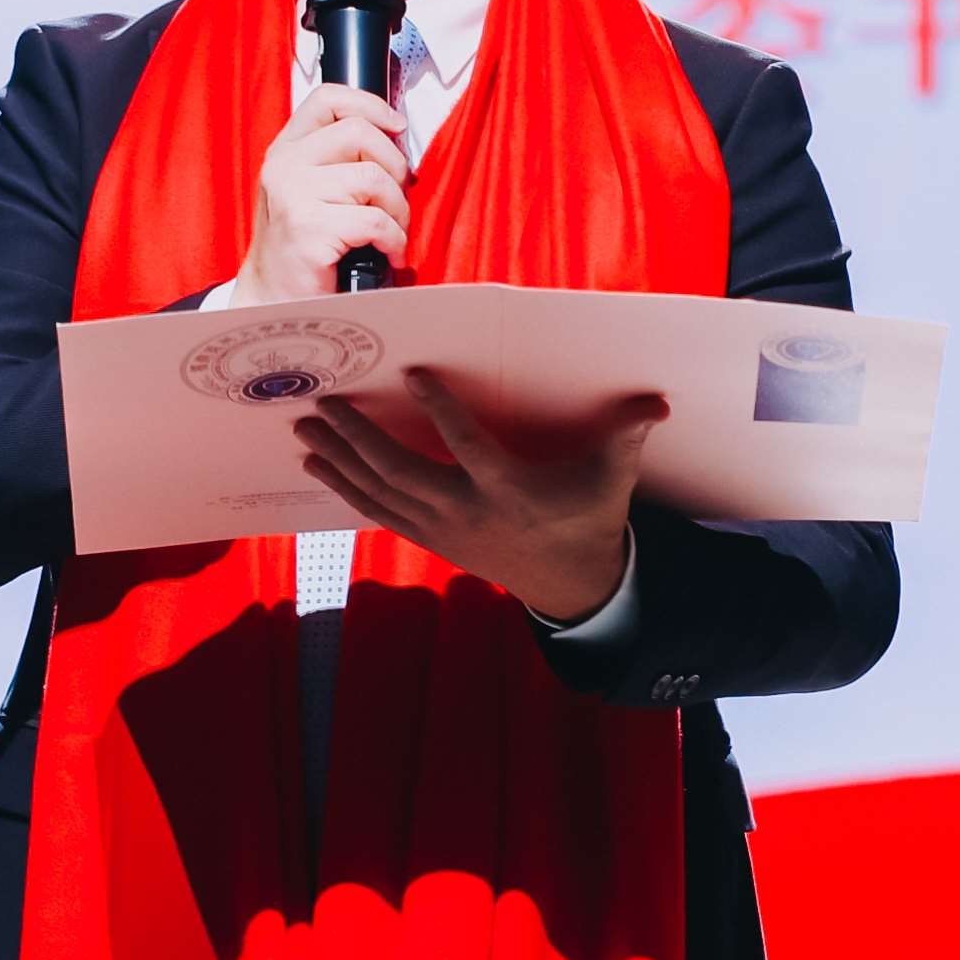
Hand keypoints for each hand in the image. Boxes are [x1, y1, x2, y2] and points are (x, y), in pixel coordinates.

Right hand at [236, 83, 409, 300]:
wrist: (274, 300)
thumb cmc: (304, 248)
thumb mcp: (312, 192)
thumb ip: (339, 161)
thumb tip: (395, 138)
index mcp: (286, 151)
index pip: (328, 99)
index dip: (371, 105)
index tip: (397, 127)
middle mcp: (284, 166)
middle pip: (360, 132)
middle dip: (395, 165)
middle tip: (396, 198)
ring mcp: (293, 195)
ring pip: (373, 178)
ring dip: (398, 210)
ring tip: (392, 232)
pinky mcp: (308, 228)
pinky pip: (376, 221)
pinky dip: (395, 241)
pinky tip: (389, 254)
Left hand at [293, 368, 664, 622]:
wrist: (569, 585)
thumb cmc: (587, 519)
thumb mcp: (611, 481)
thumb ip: (625, 438)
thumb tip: (656, 402)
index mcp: (508, 491)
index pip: (467, 446)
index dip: (441, 410)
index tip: (415, 374)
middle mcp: (466, 512)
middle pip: (401, 472)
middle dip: (357, 438)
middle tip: (322, 404)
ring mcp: (442, 529)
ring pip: (379, 493)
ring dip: (338, 462)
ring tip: (303, 431)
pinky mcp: (430, 538)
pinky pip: (378, 511)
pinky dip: (345, 488)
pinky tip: (319, 465)